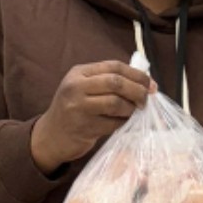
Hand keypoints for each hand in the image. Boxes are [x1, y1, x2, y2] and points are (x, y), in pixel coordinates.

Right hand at [31, 61, 154, 174]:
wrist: (51, 136)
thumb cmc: (75, 110)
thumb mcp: (84, 88)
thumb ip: (108, 81)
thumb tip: (147, 82)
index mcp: (79, 73)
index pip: (114, 66)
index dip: (136, 74)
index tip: (150, 84)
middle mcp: (76, 87)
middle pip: (115, 82)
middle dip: (137, 90)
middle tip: (146, 100)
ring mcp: (79, 108)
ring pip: (116, 103)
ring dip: (131, 108)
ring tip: (134, 112)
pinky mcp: (84, 128)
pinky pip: (113, 123)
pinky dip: (123, 123)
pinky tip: (123, 122)